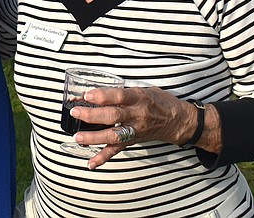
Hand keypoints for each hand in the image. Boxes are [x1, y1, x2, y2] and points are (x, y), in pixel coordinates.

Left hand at [69, 86, 197, 168]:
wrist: (178, 120)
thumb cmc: (157, 101)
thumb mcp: (142, 90)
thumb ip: (121, 92)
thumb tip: (92, 92)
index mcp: (139, 98)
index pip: (119, 96)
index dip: (103, 95)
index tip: (87, 95)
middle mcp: (137, 115)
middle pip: (113, 116)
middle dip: (92, 115)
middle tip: (75, 112)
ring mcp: (135, 130)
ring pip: (113, 135)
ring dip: (93, 137)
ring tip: (77, 137)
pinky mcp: (133, 141)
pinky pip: (117, 150)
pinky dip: (102, 158)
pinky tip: (91, 163)